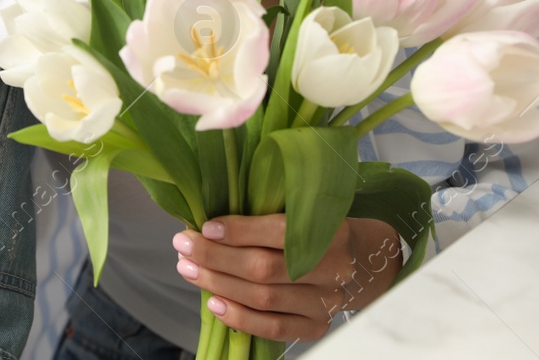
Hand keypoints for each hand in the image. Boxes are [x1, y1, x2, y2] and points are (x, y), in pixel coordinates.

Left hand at [171, 215, 402, 341]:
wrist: (354, 260)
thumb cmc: (312, 229)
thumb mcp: (301, 210)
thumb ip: (264, 213)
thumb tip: (207, 222)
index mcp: (331, 229)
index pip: (279, 231)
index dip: (240, 231)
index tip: (206, 227)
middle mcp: (334, 268)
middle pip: (265, 268)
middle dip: (217, 258)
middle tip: (184, 246)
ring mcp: (327, 301)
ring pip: (264, 298)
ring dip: (219, 284)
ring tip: (189, 270)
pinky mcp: (317, 326)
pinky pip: (273, 328)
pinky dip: (239, 317)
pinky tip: (214, 303)